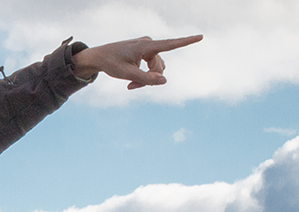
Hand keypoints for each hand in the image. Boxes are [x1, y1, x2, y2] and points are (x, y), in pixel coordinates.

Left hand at [73, 34, 204, 88]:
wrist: (98, 57)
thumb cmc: (111, 63)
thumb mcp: (127, 74)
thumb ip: (146, 79)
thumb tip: (165, 81)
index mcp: (146, 46)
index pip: (170, 44)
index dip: (187, 41)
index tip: (200, 36)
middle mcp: (149, 44)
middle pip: (160, 67)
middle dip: (150, 79)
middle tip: (133, 87)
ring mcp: (147, 48)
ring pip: (156, 69)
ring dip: (146, 79)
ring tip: (130, 85)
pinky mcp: (144, 53)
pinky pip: (150, 68)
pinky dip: (143, 76)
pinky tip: (131, 82)